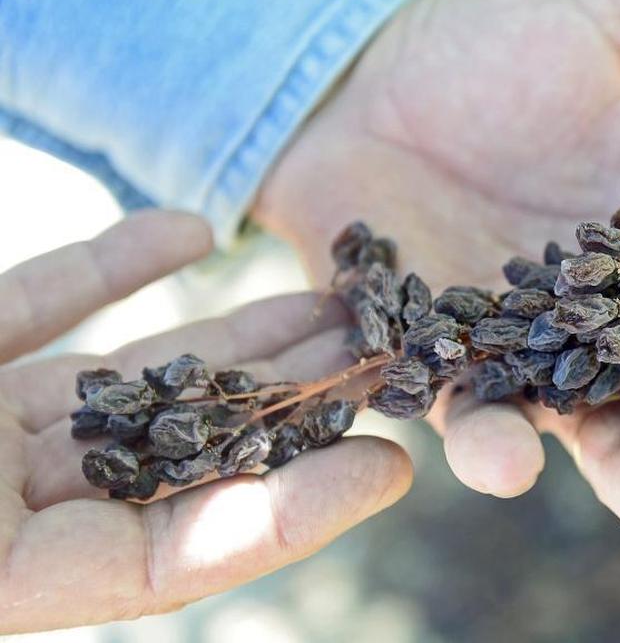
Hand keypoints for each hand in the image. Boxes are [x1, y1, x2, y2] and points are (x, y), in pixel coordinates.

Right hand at [0, 212, 410, 632]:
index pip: (178, 556)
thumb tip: (227, 526)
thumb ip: (40, 555)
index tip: (393, 465)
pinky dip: (114, 265)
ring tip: (329, 300)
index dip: (293, 513)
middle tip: (383, 357)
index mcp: (7, 577)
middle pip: (181, 452)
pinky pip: (46, 299)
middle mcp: (7, 505)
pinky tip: (197, 229)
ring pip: (135, 376)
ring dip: (232, 337)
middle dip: (289, 402)